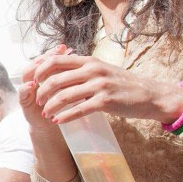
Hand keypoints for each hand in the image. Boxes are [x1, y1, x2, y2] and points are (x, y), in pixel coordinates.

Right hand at [20, 45, 67, 132]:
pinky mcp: (23, 102)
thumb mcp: (66, 87)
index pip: (46, 59)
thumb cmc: (59, 105)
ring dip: (34, 69)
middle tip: (54, 53)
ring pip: (26, 74)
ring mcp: (27, 90)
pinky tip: (33, 84)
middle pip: (35, 63)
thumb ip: (68, 73)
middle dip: (44, 58)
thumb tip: (75, 54)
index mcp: (43, 75)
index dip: (53, 52)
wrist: (50, 125)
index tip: (63, 47)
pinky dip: (26, 87)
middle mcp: (33, 79)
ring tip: (43, 64)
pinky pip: (22, 92)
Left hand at [28, 50, 182, 124]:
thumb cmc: (122, 84)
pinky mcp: (105, 101)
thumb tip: (57, 73)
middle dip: (41, 92)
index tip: (33, 82)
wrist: (149, 94)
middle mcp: (92, 70)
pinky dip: (65, 116)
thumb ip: (82, 70)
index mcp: (88, 60)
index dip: (39, 71)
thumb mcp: (101, 70)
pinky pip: (79, 109)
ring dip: (50, 106)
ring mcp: (99, 85)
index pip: (55, 60)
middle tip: (37, 102)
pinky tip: (58, 121)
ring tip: (45, 114)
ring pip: (64, 95)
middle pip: (55, 79)